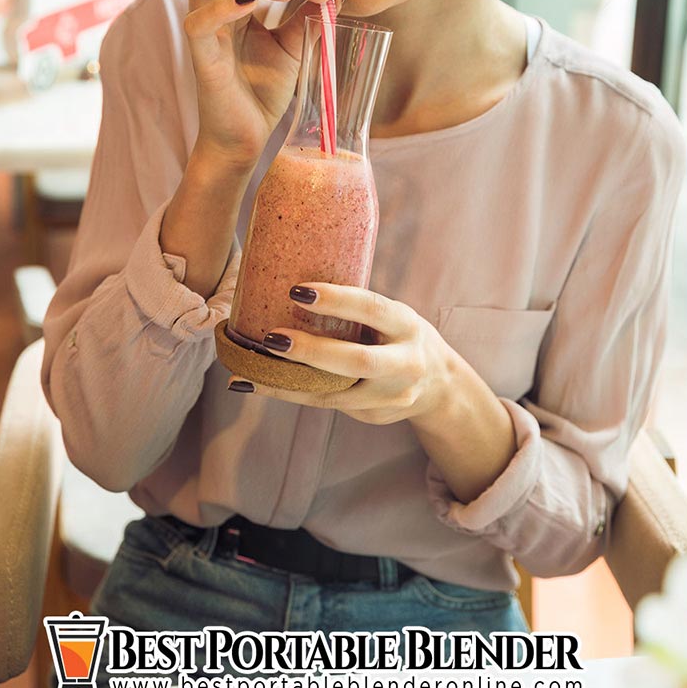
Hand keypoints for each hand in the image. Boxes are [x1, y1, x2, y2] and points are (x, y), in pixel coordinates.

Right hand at [185, 0, 345, 169]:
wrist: (244, 139)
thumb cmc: (263, 93)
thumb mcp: (295, 49)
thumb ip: (309, 19)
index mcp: (239, 1)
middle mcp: (218, 9)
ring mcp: (206, 32)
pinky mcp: (200, 58)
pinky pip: (197, 23)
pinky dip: (222, 8)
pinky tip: (253, 5)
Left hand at [227, 282, 454, 424]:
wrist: (439, 385)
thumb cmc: (398, 335)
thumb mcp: (391, 315)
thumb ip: (357, 307)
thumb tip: (292, 272)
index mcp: (406, 324)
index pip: (372, 309)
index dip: (336, 300)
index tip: (297, 290)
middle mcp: (404, 363)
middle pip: (356, 361)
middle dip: (312, 352)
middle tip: (271, 338)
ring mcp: (390, 396)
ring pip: (334, 393)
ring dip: (286, 382)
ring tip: (247, 371)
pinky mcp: (373, 415)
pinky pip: (325, 403)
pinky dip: (288, 394)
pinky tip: (255, 385)